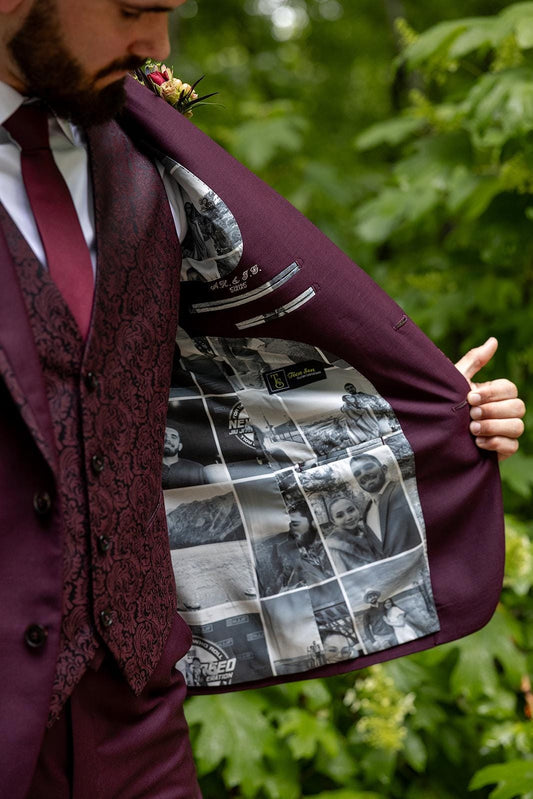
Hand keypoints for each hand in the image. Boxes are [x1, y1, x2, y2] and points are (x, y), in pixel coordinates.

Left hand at [454, 337, 524, 460]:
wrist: (431, 435)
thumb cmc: (443, 405)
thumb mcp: (455, 381)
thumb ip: (474, 361)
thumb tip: (494, 340)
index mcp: (495, 394)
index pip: (510, 388)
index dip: (493, 393)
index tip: (470, 397)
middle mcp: (504, 412)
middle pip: (518, 407)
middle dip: (493, 410)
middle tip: (471, 414)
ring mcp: (504, 432)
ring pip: (518, 426)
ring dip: (494, 426)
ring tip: (471, 429)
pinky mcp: (501, 450)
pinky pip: (512, 446)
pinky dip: (495, 443)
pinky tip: (476, 443)